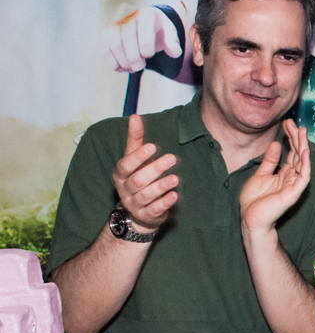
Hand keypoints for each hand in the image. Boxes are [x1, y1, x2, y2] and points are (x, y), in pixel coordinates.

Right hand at [99, 6, 181, 73]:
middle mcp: (128, 18)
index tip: (149, 55)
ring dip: (123, 62)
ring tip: (132, 68)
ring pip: (113, 46)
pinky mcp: (105, 35)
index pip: (143, 32)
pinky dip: (113, 63)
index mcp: (147, 15)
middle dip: (133, 58)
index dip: (146, 48)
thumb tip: (174, 53)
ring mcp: (115, 26)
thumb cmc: (159, 31)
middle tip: (140, 67)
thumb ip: (173, 43)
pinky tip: (123, 67)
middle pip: (126, 40)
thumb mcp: (169, 34)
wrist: (145, 26)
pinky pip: (105, 51)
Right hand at [112, 114, 177, 231]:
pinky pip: (154, 210)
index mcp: (120, 174)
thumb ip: (135, 139)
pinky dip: (164, 203)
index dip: (137, 156)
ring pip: (145, 195)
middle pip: (137, 180)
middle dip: (154, 169)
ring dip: (160, 186)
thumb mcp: (135, 159)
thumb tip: (134, 116)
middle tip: (172, 158)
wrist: (138, 212)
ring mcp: (135, 204)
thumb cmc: (138, 178)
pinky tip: (175, 195)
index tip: (153, 146)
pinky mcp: (147, 216)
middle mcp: (125, 190)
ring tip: (175, 178)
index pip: (125, 165)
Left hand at [239, 120, 310, 235]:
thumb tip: (276, 144)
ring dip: (302, 146)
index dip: (290, 137)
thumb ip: (269, 161)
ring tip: (301, 131)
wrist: (250, 219)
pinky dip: (305, 164)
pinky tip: (304, 151)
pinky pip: (303, 176)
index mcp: (284, 174)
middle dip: (296, 138)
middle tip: (294, 123)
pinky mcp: (293, 193)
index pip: (291, 152)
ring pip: (302, 162)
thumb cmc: (254, 202)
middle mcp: (291, 178)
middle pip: (298, 154)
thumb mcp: (260, 175)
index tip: (287, 124)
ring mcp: (294, 185)